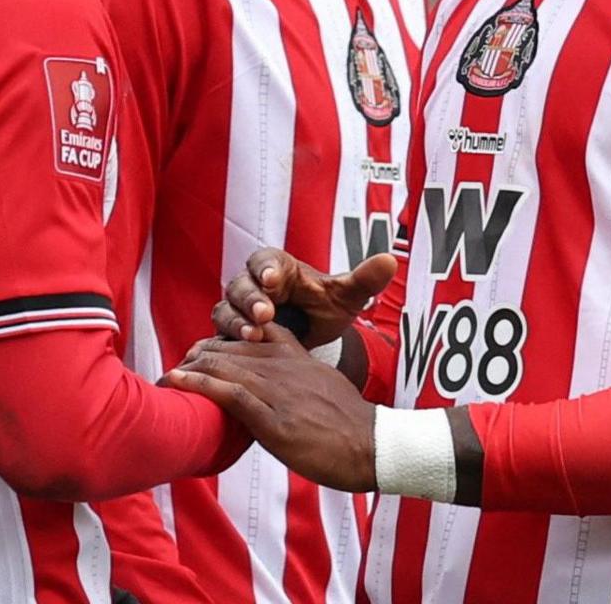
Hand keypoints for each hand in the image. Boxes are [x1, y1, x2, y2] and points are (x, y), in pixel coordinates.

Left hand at [164, 323, 376, 492]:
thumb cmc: (350, 424)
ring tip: (170, 372)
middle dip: (201, 353)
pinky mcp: (274, 421)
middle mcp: (285, 368)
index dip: (225, 340)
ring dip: (192, 366)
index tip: (204, 349)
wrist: (374, 447)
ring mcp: (279, 394)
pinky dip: (200, 384)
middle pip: (233, 348)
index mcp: (298, 358)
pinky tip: (178, 380)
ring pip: (227, 366)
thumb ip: (300, 377)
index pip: (254, 336)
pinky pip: (231, 394)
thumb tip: (281, 384)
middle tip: (179, 362)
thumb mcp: (325, 386)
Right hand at [212, 247, 396, 347]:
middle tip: (264, 313)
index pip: (266, 260)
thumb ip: (365, 279)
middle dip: (251, 298)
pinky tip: (237, 352)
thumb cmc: (326, 308)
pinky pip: (220, 332)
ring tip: (253, 335)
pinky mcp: (232, 332)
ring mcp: (239, 309)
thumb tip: (390, 259)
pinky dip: (226, 339)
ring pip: (227, 307)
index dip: (266, 268)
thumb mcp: (347, 296)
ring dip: (237, 320)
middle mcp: (254, 284)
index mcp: (280, 267)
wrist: (313, 336)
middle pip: (241, 284)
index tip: (272, 279)